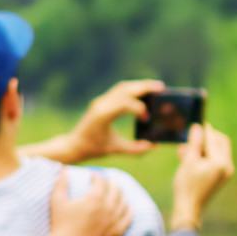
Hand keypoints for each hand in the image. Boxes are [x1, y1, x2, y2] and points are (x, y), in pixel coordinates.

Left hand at [37, 78, 160, 164]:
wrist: (74, 144)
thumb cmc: (94, 148)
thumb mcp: (115, 149)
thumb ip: (135, 149)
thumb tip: (153, 145)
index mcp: (103, 115)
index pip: (124, 103)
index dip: (138, 109)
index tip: (146, 119)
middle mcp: (101, 104)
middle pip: (125, 89)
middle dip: (144, 87)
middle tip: (161, 87)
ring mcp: (101, 101)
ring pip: (122, 87)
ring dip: (139, 85)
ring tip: (156, 87)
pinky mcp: (102, 101)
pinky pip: (119, 91)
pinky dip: (132, 89)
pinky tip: (144, 92)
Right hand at [43, 165, 123, 235]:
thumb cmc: (60, 225)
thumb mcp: (57, 201)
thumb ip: (61, 183)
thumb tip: (63, 169)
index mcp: (95, 198)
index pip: (101, 181)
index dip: (97, 176)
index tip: (93, 176)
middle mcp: (108, 208)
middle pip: (116, 190)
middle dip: (111, 183)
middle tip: (106, 183)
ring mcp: (114, 222)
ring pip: (124, 203)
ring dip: (121, 195)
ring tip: (116, 193)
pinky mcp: (116, 234)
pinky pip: (128, 219)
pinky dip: (128, 211)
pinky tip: (126, 208)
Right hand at [166, 121, 234, 231]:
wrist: (188, 209)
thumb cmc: (186, 185)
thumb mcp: (188, 161)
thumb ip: (194, 142)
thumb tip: (198, 126)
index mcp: (221, 162)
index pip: (213, 139)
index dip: (204, 130)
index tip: (196, 122)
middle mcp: (227, 166)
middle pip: (220, 143)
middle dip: (206, 138)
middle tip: (192, 136)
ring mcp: (225, 172)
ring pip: (217, 151)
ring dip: (203, 147)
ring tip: (184, 149)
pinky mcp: (221, 177)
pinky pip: (215, 160)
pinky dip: (204, 156)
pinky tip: (189, 157)